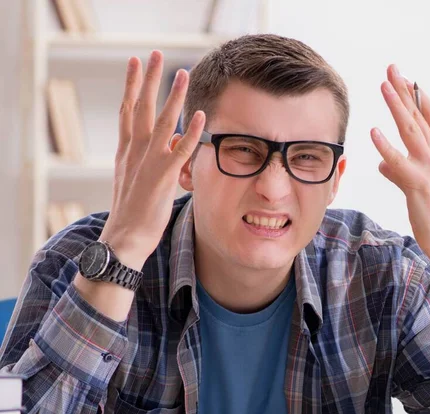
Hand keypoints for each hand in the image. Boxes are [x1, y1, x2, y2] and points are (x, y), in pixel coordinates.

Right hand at [100, 50, 205, 269]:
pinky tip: (200, 115)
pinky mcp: (163, 177)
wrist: (124, 239)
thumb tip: (168, 144)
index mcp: (126, 152)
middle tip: (153, 54)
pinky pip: (180, 150)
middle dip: (148, 79)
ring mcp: (148, 163)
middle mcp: (134, 152)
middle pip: (141, 108)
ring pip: (162, 122)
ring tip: (181, 73)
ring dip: (172, 96)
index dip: (132, 87)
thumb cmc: (132, 214)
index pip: (128, 112)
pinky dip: (191, 132)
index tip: (135, 65)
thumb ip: (148, 161)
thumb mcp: (134, 182)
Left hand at [370, 64, 429, 258]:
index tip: (404, 78)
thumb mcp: (416, 187)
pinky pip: (400, 161)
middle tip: (392, 69)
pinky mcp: (418, 184)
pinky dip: (386, 146)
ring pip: (412, 131)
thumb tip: (382, 163)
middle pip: (420, 116)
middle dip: (405, 90)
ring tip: (384, 86)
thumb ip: (399, 171)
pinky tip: (374, 131)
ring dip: (397, 106)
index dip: (418, 96)